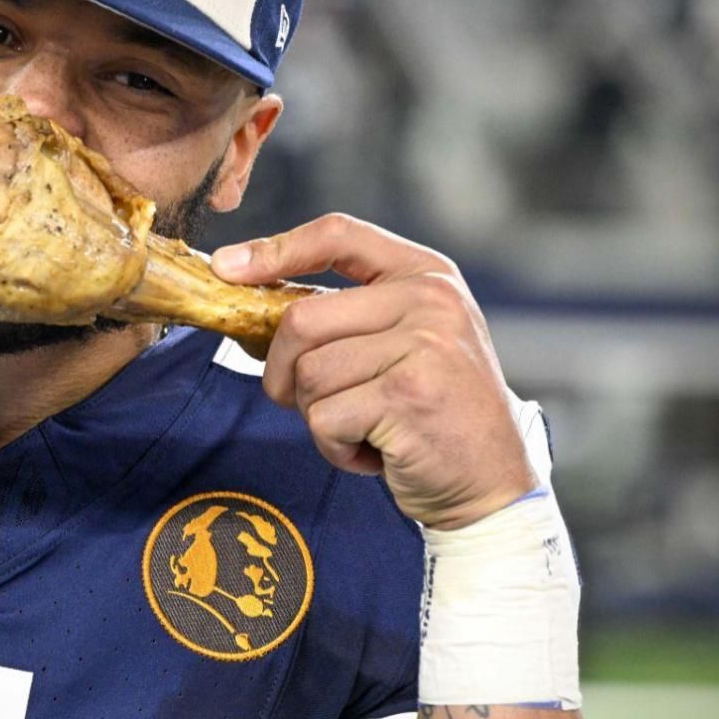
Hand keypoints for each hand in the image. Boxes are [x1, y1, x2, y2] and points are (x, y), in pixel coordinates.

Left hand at [211, 214, 532, 529]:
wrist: (493, 483)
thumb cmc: (431, 412)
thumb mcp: (406, 340)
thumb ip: (348, 312)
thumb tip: (244, 289)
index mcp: (427, 275)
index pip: (338, 235)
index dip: (274, 249)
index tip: (225, 268)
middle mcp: (432, 300)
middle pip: (299, 320)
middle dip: (285, 373)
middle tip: (319, 405)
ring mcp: (424, 346)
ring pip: (308, 375)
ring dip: (319, 417)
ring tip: (366, 428)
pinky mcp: (409, 396)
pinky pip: (325, 419)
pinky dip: (335, 447)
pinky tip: (376, 451)